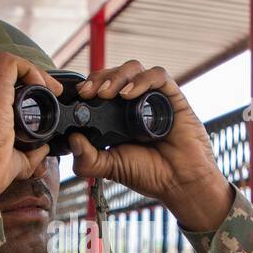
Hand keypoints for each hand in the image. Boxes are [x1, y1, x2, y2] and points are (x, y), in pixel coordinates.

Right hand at [0, 53, 60, 195]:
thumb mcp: (2, 160)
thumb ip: (23, 154)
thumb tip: (42, 151)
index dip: (8, 88)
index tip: (29, 101)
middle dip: (20, 78)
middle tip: (44, 94)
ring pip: (2, 63)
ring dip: (28, 72)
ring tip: (47, 89)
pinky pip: (10, 63)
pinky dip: (29, 69)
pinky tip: (42, 87)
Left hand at [68, 60, 231, 230]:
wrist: (181, 183)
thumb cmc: (151, 174)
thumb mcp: (111, 167)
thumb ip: (88, 159)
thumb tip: (71, 141)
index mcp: (118, 115)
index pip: (100, 88)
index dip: (88, 87)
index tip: (78, 96)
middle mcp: (135, 102)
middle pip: (114, 74)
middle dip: (98, 79)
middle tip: (88, 93)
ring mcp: (154, 97)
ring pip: (133, 69)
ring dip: (116, 76)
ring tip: (105, 93)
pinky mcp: (173, 96)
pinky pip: (157, 76)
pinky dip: (141, 80)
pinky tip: (128, 93)